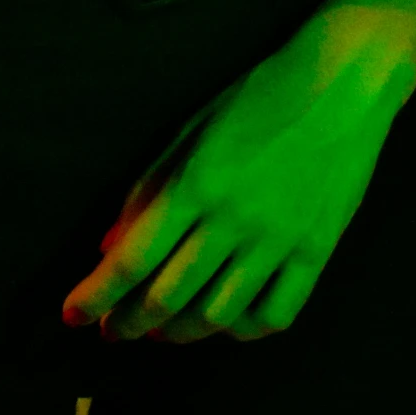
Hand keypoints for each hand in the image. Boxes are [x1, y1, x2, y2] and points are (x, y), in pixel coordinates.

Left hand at [61, 9, 415, 344]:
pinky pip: (274, 316)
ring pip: (217, 316)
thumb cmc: (258, 95)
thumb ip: (148, 190)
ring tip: (160, 331)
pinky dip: (241, 330)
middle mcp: (234, 220)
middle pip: (168, 296)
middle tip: (112, 330)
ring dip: (179, 332)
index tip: (72, 315)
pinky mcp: (317, 254)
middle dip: (129, 322)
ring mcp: (279, 242)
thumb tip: (110, 248)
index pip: (133, 259)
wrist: (343, 82)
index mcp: (196, 182)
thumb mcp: (191, 129)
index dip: (97, 294)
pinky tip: (223, 323)